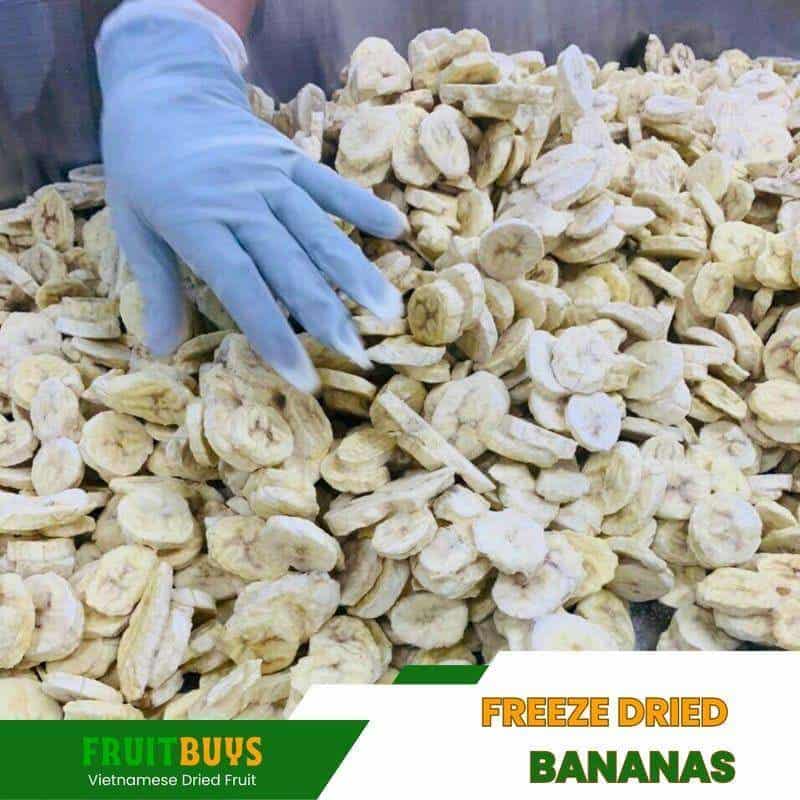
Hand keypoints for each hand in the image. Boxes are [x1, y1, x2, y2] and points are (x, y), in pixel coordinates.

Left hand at [97, 13, 404, 391]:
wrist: (161, 89)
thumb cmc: (142, 170)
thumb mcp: (132, 227)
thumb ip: (156, 288)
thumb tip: (160, 350)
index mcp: (194, 220)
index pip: (242, 286)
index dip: (273, 333)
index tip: (301, 375)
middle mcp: (239, 199)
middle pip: (290, 264)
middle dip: (325, 314)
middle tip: (356, 354)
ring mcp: (270, 175)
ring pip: (319, 231)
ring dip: (356, 272)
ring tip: (388, 311)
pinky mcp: (291, 157)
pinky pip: (331, 185)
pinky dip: (363, 206)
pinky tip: (396, 229)